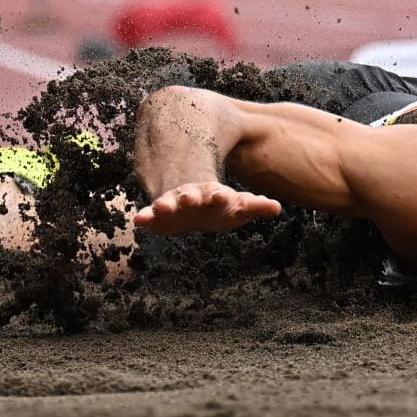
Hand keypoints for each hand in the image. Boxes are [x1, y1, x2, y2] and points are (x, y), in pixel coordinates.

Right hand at [133, 181, 281, 235]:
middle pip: (192, 196)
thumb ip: (256, 207)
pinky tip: (138, 220)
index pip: (219, 196)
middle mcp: (193, 197)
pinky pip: (151, 214)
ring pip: (169, 203)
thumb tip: (278, 207)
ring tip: (163, 207)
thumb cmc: (221, 208)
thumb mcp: (239, 208)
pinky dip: (146, 217)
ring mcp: (175, 203)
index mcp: (214, 196)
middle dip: (191, 198)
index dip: (219, 197)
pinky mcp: (159, 214)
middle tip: (189, 198)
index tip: (220, 196)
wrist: (193, 204)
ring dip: (167, 205)